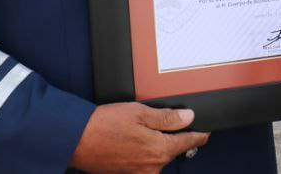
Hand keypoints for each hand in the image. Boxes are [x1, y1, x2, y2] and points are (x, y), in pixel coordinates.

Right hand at [68, 103, 208, 173]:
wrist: (75, 140)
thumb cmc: (104, 125)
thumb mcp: (140, 112)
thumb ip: (167, 118)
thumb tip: (189, 117)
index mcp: (159, 150)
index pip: (189, 143)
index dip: (199, 135)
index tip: (205, 133)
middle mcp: (151, 167)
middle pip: (172, 151)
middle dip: (173, 138)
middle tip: (167, 122)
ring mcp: (138, 173)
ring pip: (157, 158)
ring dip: (156, 145)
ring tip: (142, 129)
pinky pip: (143, 163)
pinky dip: (143, 152)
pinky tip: (132, 140)